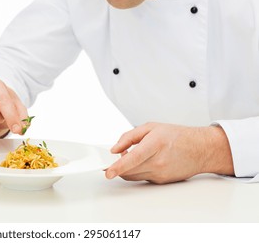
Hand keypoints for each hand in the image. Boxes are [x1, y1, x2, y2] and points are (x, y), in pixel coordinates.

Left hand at [105, 122, 234, 183]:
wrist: (200, 149)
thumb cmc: (177, 136)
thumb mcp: (151, 127)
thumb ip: (129, 137)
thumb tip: (115, 149)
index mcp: (156, 144)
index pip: (134, 158)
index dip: (118, 166)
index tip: (108, 172)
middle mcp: (159, 161)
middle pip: (130, 170)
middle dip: (117, 167)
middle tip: (113, 159)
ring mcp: (160, 174)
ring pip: (134, 176)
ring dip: (126, 169)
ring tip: (129, 157)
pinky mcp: (161, 181)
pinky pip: (142, 178)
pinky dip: (137, 171)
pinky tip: (143, 162)